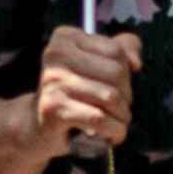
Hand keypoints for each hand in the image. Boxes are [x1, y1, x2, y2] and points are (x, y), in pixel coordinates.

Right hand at [29, 27, 141, 161]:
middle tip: (120, 109)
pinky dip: (114, 130)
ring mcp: (53, 81)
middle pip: (116, 72)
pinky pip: (99, 118)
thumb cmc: (73, 92)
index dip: (126, 73)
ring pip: (110, 97)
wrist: (36, 125)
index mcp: (65, 37)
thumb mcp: (96, 63)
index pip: (116, 50)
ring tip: (118, 123)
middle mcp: (56, 54)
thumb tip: (136, 62)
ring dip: (122, 116)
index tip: (116, 87)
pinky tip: (113, 136)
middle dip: (127, 95)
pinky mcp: (54, 108)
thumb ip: (122, 50)